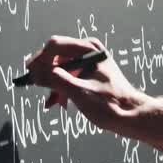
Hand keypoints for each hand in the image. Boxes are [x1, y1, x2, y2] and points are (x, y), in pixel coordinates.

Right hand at [25, 35, 147, 132]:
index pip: (55, 46)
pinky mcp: (89, 71)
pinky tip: (60, 102)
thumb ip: (55, 80)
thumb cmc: (110, 105)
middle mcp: (88, 50)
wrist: (132, 116)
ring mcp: (88, 60)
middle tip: (37, 87)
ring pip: (60, 67)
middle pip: (56, 56)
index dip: (39, 60)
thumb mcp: (78, 92)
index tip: (30, 74)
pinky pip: (68, 75)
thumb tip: (34, 73)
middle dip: (46, 73)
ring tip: (53, 102)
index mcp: (89, 49)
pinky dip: (62, 87)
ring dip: (53, 83)